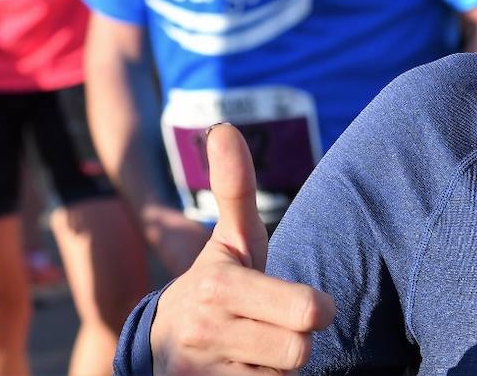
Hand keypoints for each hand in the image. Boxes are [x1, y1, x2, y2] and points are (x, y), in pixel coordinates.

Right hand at [150, 125, 334, 373]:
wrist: (158, 346)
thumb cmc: (216, 286)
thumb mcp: (229, 240)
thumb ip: (234, 187)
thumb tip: (224, 126)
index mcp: (218, 287)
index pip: (307, 312)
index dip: (318, 311)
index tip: (308, 305)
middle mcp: (205, 333)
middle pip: (300, 352)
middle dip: (298, 342)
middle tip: (277, 327)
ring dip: (279, 370)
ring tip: (255, 350)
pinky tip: (244, 374)